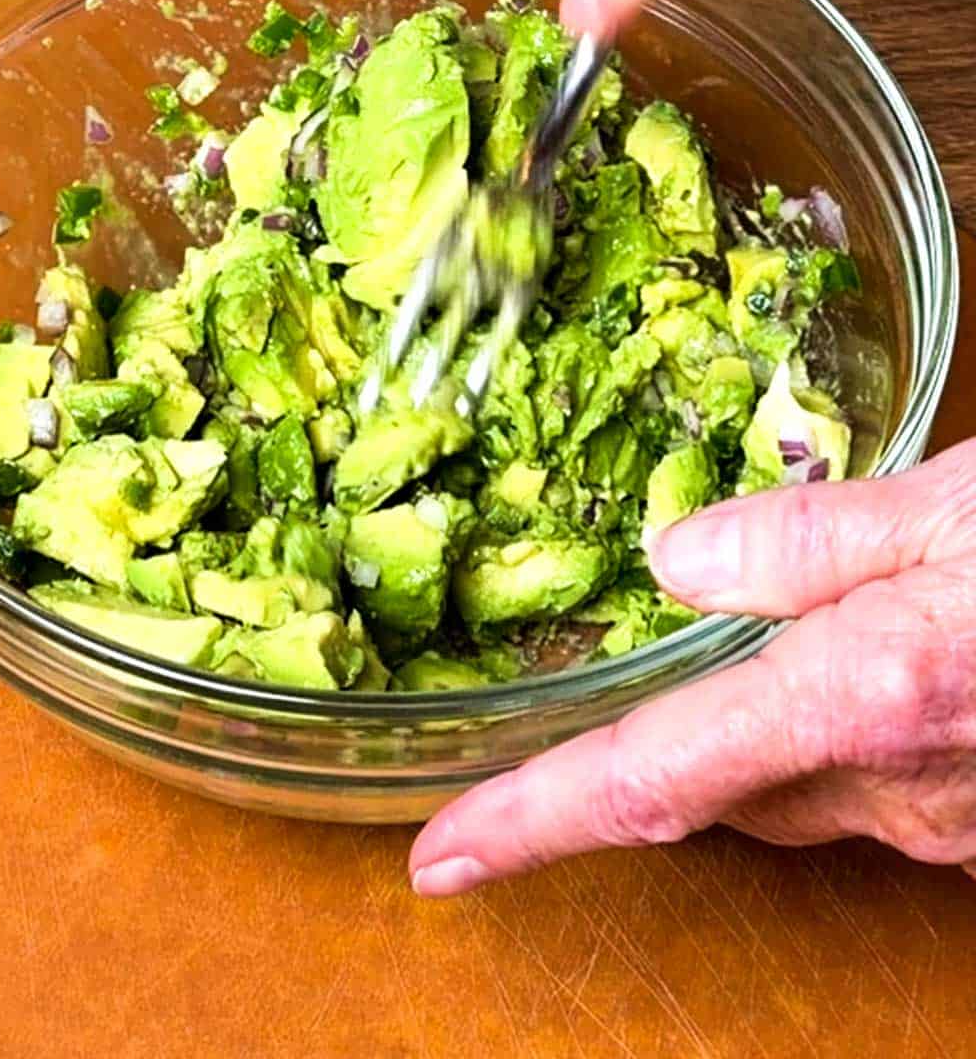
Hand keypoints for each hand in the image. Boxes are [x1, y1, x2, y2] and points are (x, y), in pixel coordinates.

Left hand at [409, 439, 975, 896]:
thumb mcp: (951, 506)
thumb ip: (806, 536)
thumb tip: (675, 558)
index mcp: (857, 695)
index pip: (646, 778)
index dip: (528, 818)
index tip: (439, 855)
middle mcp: (884, 788)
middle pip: (708, 788)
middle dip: (655, 736)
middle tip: (626, 668)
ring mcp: (937, 826)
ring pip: (784, 792)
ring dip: (749, 728)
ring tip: (776, 636)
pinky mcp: (972, 835)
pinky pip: (859, 795)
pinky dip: (828, 740)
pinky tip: (865, 667)